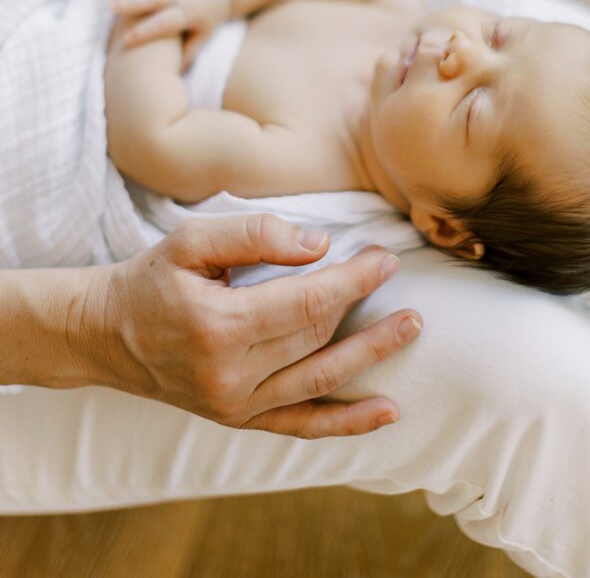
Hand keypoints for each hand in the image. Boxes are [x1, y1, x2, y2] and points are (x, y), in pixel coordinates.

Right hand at [80, 214, 421, 437]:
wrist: (108, 335)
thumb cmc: (152, 279)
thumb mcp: (192, 240)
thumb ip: (256, 235)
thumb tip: (319, 246)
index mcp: (218, 326)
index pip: (306, 303)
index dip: (352, 281)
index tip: (383, 260)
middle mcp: (230, 374)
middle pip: (317, 336)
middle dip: (363, 306)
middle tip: (395, 276)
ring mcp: (236, 405)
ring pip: (320, 380)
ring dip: (371, 356)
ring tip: (410, 330)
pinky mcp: (239, 420)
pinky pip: (302, 425)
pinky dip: (347, 422)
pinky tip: (387, 411)